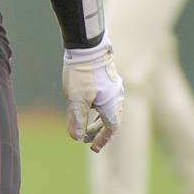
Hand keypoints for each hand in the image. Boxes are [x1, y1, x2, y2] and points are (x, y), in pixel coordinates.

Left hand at [62, 38, 123, 152]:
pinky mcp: (108, 79)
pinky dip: (98, 109)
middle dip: (98, 132)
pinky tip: (88, 108)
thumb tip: (77, 138)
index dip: (102, 140)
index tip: (92, 148)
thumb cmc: (82, 73)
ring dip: (98, 121)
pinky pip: (106, 100)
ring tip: (87, 127)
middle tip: (87, 140)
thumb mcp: (76, 99)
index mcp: (111, 104)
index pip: (110, 129)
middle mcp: (117, 97)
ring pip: (108, 110)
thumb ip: (77, 120)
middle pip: (111, 121)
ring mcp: (114, 87)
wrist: (87, 46)